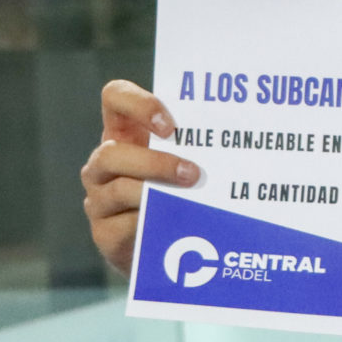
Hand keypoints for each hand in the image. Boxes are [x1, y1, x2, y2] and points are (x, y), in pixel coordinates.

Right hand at [80, 80, 195, 275]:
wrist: (162, 243)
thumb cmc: (179, 188)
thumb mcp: (184, 161)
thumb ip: (196, 146)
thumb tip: (242, 141)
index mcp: (123, 133)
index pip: (115, 98)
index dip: (139, 105)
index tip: (170, 127)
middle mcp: (103, 163)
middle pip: (110, 153)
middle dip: (154, 163)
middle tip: (192, 173)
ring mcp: (98, 199)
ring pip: (117, 190)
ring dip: (156, 192)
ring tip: (189, 199)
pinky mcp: (104, 233)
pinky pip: (124, 227)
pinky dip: (151, 224)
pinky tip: (176, 227)